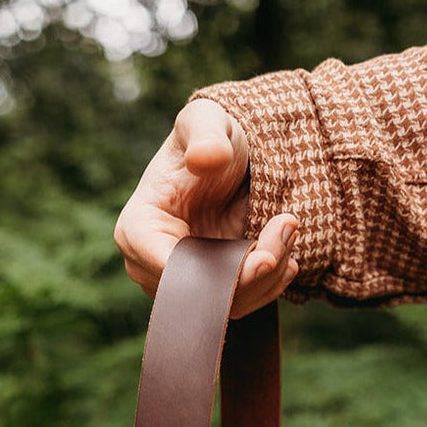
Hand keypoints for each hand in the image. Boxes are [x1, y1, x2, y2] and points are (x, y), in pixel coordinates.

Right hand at [114, 99, 298, 318]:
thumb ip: (205, 134)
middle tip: (286, 228)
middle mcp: (153, 265)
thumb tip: (204, 157)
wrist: (231, 159)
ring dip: (268, 275)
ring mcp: (183, 282)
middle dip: (250, 270)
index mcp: (138, 228)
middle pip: (200, 292)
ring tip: (288, 227)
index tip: (257, 255)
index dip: (211, 271)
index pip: (166, 267)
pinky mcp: (211, 290)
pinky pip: (241, 304)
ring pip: (226, 304)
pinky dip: (269, 284)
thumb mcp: (207, 121)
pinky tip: (288, 257)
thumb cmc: (212, 137)